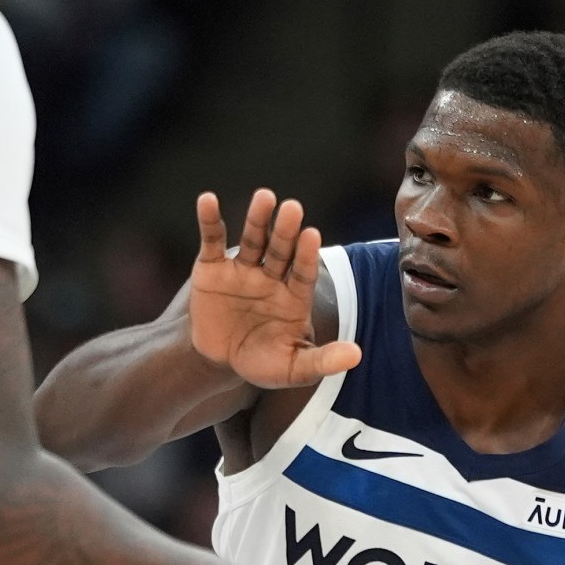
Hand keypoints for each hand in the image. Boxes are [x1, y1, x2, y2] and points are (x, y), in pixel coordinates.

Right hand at [191, 190, 361, 390]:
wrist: (219, 361)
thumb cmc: (261, 362)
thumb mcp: (293, 367)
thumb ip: (323, 361)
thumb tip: (356, 355)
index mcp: (294, 295)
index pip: (304, 271)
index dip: (307, 255)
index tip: (312, 236)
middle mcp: (271, 276)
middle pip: (280, 250)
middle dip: (286, 231)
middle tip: (293, 208)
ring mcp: (243, 269)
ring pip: (252, 239)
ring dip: (257, 218)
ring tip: (265, 197)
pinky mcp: (213, 267)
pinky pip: (212, 240)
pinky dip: (209, 220)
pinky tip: (208, 200)